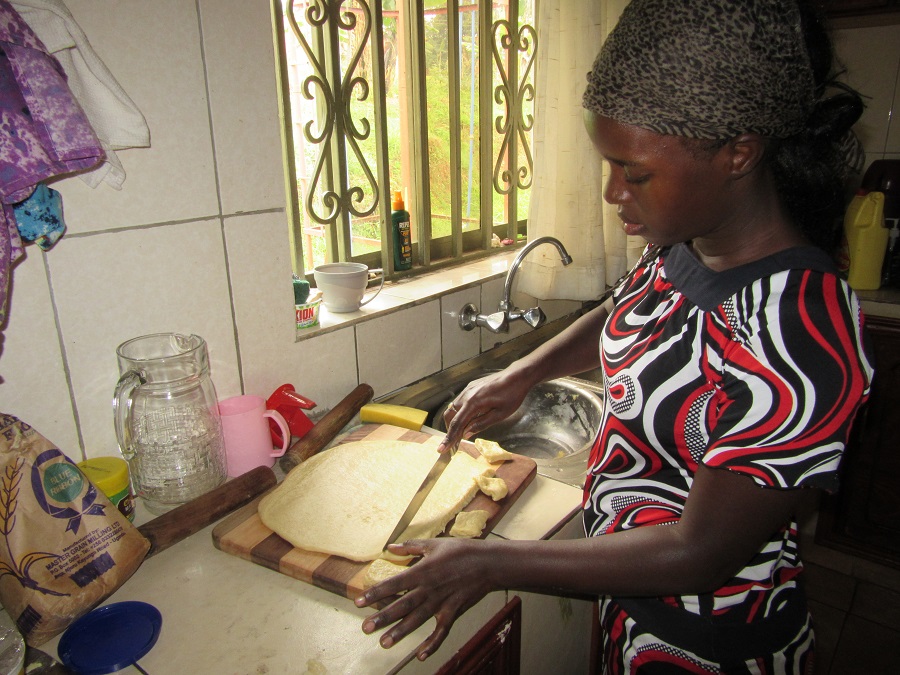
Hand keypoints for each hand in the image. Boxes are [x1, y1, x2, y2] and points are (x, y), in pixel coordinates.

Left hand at [355, 538, 493, 660]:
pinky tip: (421, 655)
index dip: (376, 593)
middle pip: (402, 605)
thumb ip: (410, 547)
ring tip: (384, 643)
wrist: (488, 563)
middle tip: (366, 628)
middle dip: (383, 617)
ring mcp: (441, 602)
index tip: (359, 601)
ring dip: (400, 632)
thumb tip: (389, 547)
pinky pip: (441, 631)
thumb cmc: (461, 551)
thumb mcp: (434, 544)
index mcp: (422, 571)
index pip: (394, 584)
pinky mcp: (453, 611)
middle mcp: (429, 589)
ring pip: (417, 620)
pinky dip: (432, 644)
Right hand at [437, 370, 532, 451]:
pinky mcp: (471, 386)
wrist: (517, 376)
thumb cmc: (512, 395)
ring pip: (453, 407)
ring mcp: (468, 389)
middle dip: (449, 429)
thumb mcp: (499, 415)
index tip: (442, 449)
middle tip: (453, 442)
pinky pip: (460, 401)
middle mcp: (467, 395)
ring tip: (461, 432)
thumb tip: (466, 434)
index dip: (449, 438)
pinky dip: (459, 412)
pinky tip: (468, 418)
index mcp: (473, 403)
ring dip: (454, 420)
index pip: (456, 424)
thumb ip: (481, 424)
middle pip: (449, 415)